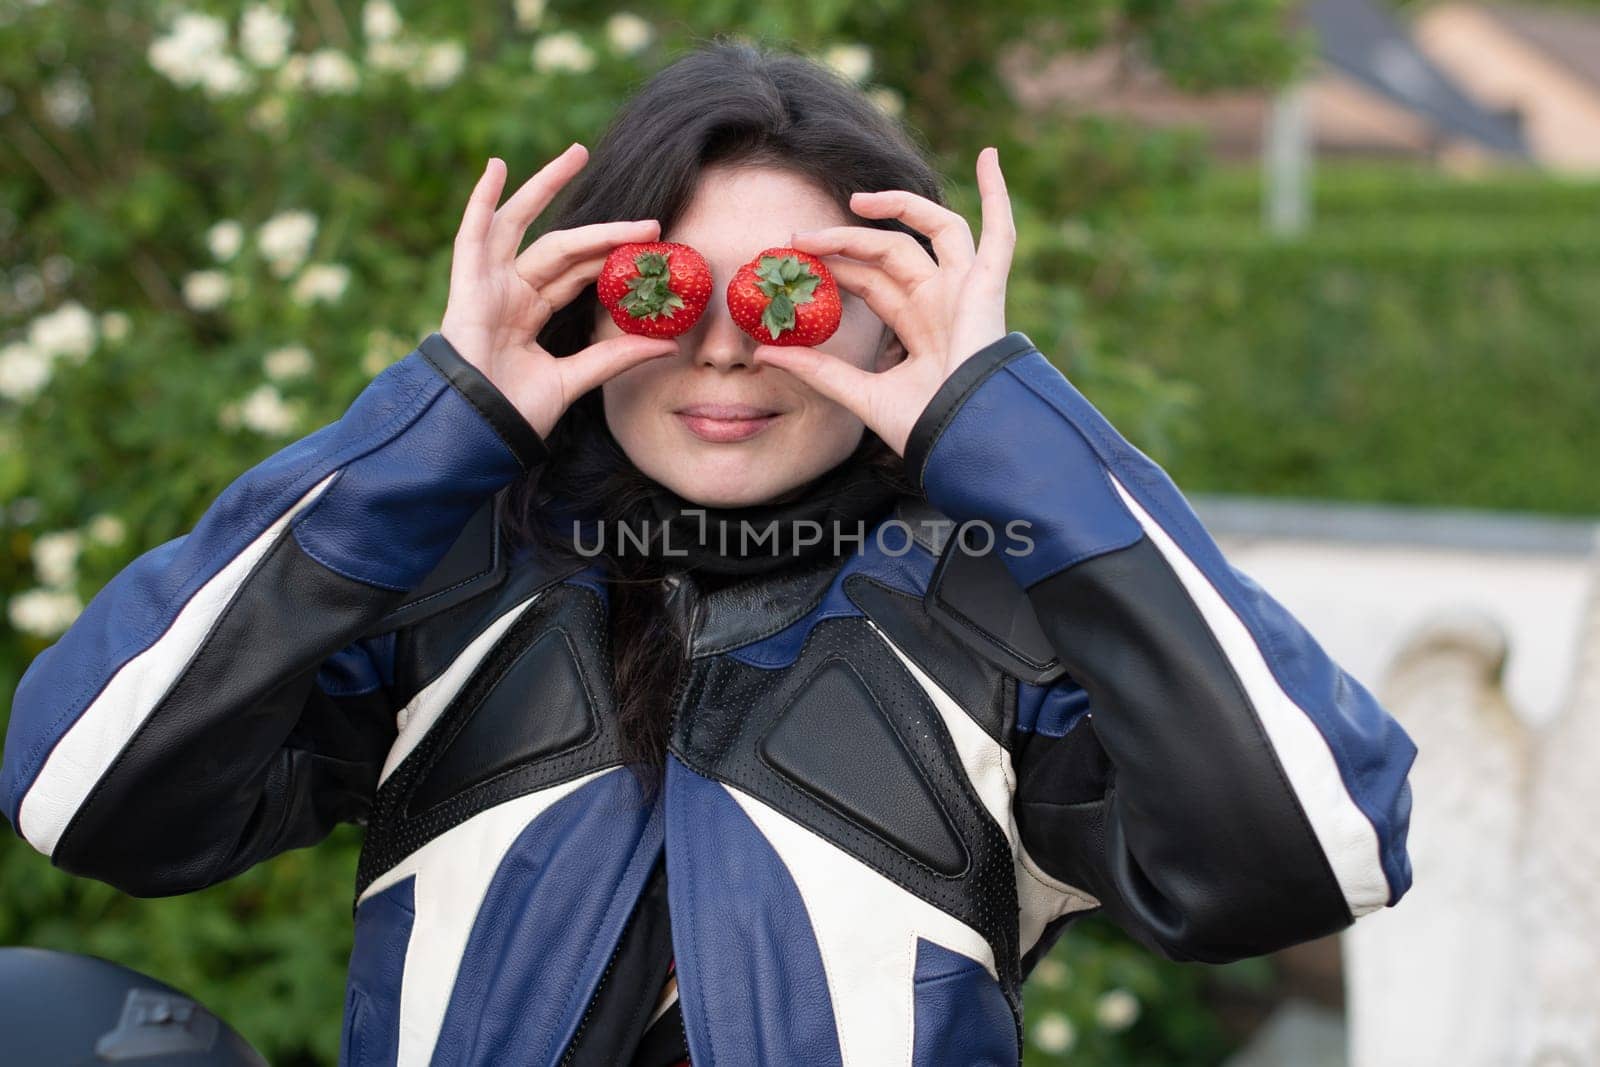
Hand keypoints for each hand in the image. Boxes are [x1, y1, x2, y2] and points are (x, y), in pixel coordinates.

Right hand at [438, 144, 681, 439]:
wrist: (476, 433)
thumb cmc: (514, 413)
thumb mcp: (572, 381)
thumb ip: (613, 359)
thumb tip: (667, 345)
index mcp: (532, 314)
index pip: (580, 274)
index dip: (614, 257)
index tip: (655, 247)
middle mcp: (511, 293)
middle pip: (562, 245)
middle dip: (601, 226)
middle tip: (645, 213)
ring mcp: (488, 286)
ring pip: (522, 226)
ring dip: (546, 188)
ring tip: (577, 155)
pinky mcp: (466, 287)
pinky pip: (473, 235)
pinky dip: (481, 201)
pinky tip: (496, 168)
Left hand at [749, 147, 1015, 456]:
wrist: (963, 441)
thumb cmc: (923, 427)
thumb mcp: (860, 394)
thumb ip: (818, 372)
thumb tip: (764, 355)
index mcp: (916, 329)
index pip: (870, 282)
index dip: (835, 265)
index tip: (793, 257)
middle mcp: (941, 303)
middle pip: (889, 252)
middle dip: (845, 240)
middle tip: (799, 236)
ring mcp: (965, 291)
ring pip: (932, 230)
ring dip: (898, 207)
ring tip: (856, 200)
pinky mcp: (988, 286)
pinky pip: (1000, 232)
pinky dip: (998, 192)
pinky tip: (988, 156)